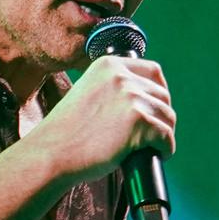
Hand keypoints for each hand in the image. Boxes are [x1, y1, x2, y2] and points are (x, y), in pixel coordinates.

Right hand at [28, 54, 174, 183]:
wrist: (51, 154)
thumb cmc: (67, 133)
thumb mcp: (88, 93)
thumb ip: (112, 88)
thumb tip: (143, 98)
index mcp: (108, 64)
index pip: (153, 71)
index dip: (159, 92)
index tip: (155, 109)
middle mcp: (121, 75)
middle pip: (162, 95)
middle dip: (161, 116)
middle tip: (151, 134)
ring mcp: (130, 97)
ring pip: (168, 116)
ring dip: (164, 134)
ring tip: (150, 147)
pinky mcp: (138, 121)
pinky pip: (166, 136)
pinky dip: (165, 149)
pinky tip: (154, 155)